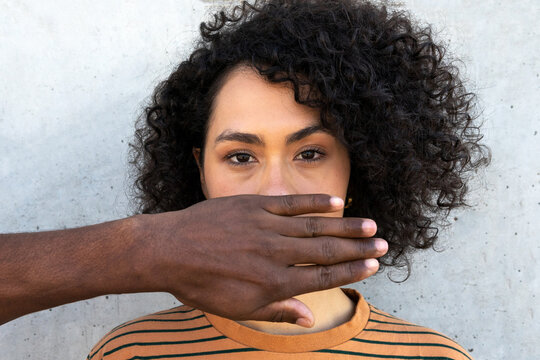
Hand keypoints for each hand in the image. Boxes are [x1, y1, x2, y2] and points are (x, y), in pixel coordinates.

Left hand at [136, 194, 386, 326]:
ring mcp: (266, 226)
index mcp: (273, 283)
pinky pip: (291, 203)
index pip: (322, 276)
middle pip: (326, 250)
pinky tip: (336, 202)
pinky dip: (315, 203)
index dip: (350, 271)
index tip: (373, 265)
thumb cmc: (201, 284)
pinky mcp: (255, 206)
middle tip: (383, 243)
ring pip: (314, 226)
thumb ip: (277, 311)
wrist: (168, 251)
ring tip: (370, 225)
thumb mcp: (237, 309)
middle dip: (357, 248)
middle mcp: (276, 253)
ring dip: (344, 226)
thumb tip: (310, 319)